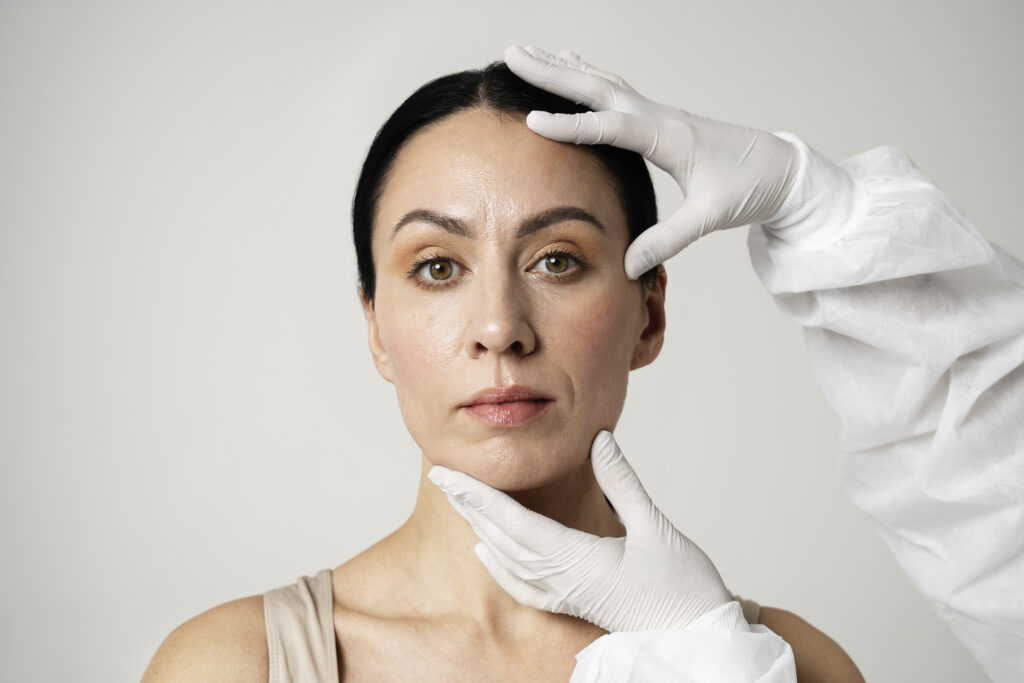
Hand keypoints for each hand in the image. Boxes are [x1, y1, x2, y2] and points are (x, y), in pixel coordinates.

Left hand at [427, 431, 732, 631]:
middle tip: (443, 477)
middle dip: (470, 505)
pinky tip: (488, 555)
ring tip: (461, 503)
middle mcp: (563, 579)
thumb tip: (600, 440)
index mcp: (577, 559)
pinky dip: (499, 567)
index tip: (449, 474)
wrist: (696, 641)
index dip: (478, 495)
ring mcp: (566, 594)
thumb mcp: (656, 527)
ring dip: (481, 529)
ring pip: (508, 560)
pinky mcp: (575, 603)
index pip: (513, 521)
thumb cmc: (683, 589)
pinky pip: (523, 586)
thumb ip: (623, 482)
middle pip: (501, 538)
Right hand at [504, 45, 800, 278]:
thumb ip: (668, 240)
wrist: (781, 169)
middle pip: (598, 87)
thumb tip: (628, 266)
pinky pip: (615, 90)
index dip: (572, 124)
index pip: (611, 126)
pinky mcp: (659, 118)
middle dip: (552, 73)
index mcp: (669, 137)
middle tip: (512, 56)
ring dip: (563, 69)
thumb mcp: (711, 218)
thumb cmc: (749, 188)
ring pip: (603, 82)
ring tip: (527, 55)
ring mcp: (658, 113)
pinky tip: (572, 68)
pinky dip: (587, 76)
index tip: (533, 121)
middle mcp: (659, 116)